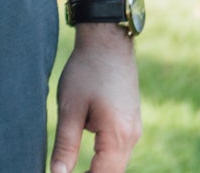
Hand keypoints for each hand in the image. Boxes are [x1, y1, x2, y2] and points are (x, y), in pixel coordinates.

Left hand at [49, 26, 140, 172]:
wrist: (107, 39)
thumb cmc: (86, 70)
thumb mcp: (70, 107)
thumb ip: (65, 144)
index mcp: (117, 135)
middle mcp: (132, 136)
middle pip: (112, 172)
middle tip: (65, 171)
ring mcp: (134, 128)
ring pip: (116, 161)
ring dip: (98, 166)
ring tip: (73, 164)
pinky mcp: (131, 120)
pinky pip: (119, 148)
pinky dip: (104, 154)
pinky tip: (86, 145)